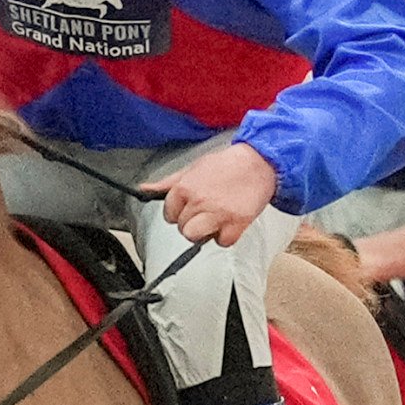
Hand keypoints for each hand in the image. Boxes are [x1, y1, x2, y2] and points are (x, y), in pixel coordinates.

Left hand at [156, 141, 280, 246]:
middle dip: (193, 221)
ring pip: (195, 236)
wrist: (259, 162)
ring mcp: (217, 214)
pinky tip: (230, 222)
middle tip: (207, 210)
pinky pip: (222, 242)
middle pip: (182, 228)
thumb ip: (168, 183)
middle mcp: (198, 201)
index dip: (180, 212)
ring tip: (216, 219)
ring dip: (205, 232)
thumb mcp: (193, 168)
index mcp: (185, 187)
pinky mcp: (235, 224)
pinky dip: (226, 236)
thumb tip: (145, 190)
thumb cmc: (227, 165)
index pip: (169, 214)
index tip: (191, 207)